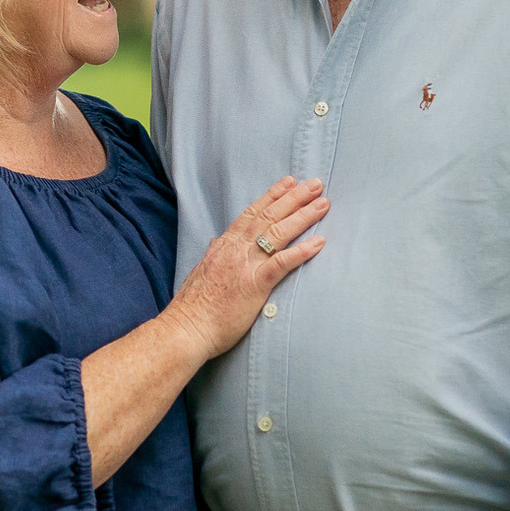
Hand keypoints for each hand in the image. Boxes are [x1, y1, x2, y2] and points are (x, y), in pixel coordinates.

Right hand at [161, 178, 327, 358]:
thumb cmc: (194, 307)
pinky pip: (282, 263)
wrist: (186, 328)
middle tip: (315, 184)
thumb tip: (216, 241)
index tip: (289, 182)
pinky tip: (319, 242)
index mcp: (224, 245)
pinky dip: (302, 251)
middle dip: (294, 198)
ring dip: (303, 216)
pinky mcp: (255, 284)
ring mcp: (246, 265)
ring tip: (323, 204)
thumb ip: (212, 254)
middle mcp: (236, 249)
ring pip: (278, 232)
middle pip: (269, 216)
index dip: (272, 195)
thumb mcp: (201, 271)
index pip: (251, 212)